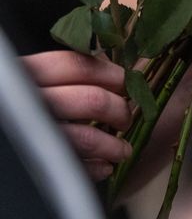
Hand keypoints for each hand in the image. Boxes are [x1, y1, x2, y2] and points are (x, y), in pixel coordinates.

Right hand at [22, 51, 132, 179]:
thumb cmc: (23, 106)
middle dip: (118, 111)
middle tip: (125, 120)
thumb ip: (68, 76)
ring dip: (113, 146)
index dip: (111, 74)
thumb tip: (117, 77)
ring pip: (86, 137)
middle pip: (91, 100)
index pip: (78, 66)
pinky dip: (94, 169)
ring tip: (123, 151)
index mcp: (30, 75)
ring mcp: (32, 134)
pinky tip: (103, 168)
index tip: (126, 84)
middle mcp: (30, 102)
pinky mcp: (33, 163)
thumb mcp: (35, 83)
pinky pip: (71, 166)